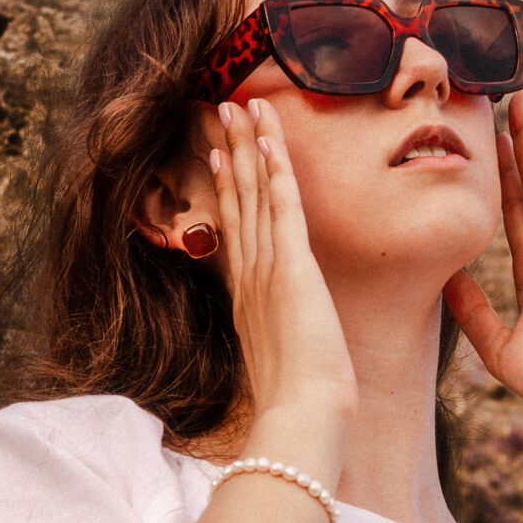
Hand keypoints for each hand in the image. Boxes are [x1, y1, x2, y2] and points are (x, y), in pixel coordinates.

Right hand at [209, 101, 356, 452]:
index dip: (227, 189)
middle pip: (238, 200)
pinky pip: (281, 204)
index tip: (222, 157)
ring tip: (239, 106)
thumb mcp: (285, 361)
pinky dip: (275, 168)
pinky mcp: (290, 266)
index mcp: (247, 298)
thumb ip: (282, 338)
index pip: (236, 230)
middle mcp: (249, 276)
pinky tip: (269, 138)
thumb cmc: (299, 404)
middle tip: (222, 111)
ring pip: (255, 192)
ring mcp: (266, 268)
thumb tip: (288, 340)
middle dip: (232, 152)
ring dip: (249, 145)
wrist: (300, 417)